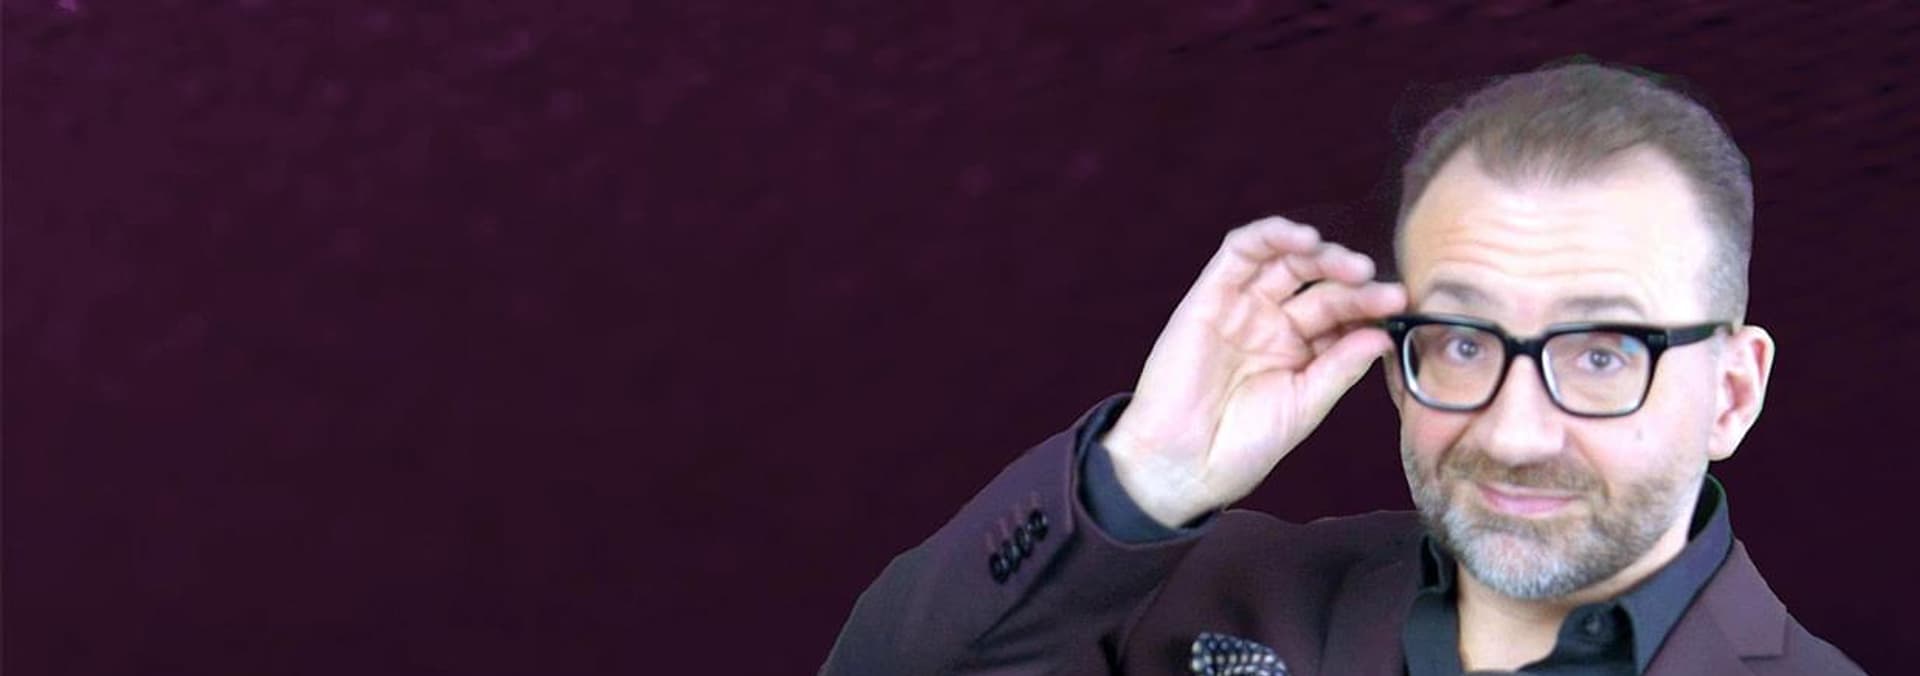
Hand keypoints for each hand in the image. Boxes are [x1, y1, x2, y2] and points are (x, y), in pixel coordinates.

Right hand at [1101, 216, 1406, 526]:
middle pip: (1319, 285)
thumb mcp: (1304, 406)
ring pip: (1285, 260)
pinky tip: (1303, 239)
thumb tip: (1384, 334)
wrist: (1182, 464)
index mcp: (1298, 353)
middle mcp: (1271, 324)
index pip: (1342, 316)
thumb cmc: (1240, 446)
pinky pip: (1239, 252)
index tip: (1400, 306)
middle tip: (1380, 286)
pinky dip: (1270, 236)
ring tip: (1351, 266)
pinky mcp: (1209, 296)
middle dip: (1352, 280)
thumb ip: (1340, 367)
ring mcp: (1241, 308)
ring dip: (1320, 253)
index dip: (1370, 306)